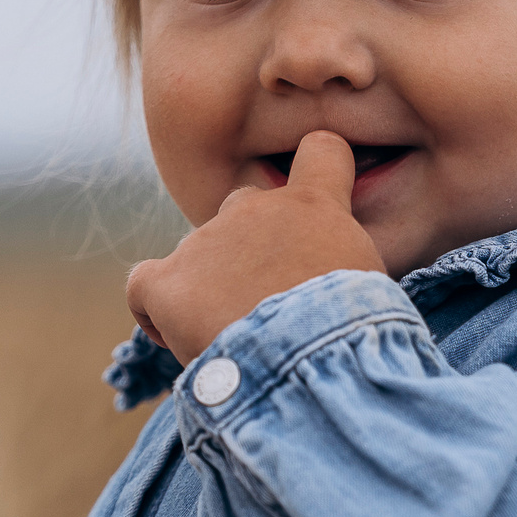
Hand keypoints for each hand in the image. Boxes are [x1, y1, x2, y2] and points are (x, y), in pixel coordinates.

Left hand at [126, 131, 386, 365]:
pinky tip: (181, 339)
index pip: (321, 151)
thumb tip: (332, 285)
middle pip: (244, 208)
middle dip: (251, 249)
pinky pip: (144, 286)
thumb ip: (345, 265)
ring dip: (211, 292)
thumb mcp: (371, 289)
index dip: (319, 172)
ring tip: (237, 344)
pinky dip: (156, 311)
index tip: (313, 210)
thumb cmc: (354, 336)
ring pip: (199, 257)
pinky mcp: (167, 280)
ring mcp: (205, 240)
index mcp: (314, 205)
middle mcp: (255, 207)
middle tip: (268, 305)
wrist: (310, 364)